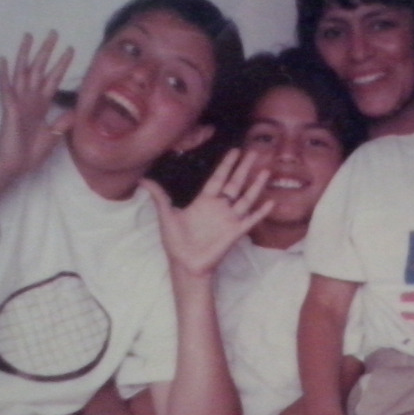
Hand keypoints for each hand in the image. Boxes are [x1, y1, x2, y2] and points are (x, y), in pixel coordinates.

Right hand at [0, 31, 74, 178]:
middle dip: (46, 51)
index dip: (62, 65)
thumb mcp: (54, 136)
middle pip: (39, 69)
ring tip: (29, 35)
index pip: (53, 79)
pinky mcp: (10, 108)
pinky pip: (6, 88)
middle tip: (54, 33)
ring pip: (22, 72)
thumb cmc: (30, 153)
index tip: (71, 49)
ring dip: (25, 54)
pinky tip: (3, 59)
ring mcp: (19, 102)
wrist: (15, 165)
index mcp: (40, 105)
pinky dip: (4, 74)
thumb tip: (76, 112)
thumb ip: (63, 123)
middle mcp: (30, 99)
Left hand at [144, 149, 273, 276]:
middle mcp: (219, 207)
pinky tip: (270, 202)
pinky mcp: (235, 232)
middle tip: (253, 152)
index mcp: (204, 200)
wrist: (185, 264)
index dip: (226, 164)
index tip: (234, 150)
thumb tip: (143, 178)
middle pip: (235, 183)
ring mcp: (229, 219)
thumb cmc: (176, 241)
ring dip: (256, 185)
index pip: (218, 177)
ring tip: (266, 171)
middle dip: (244, 168)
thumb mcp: (166, 215)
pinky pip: (251, 220)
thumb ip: (159, 196)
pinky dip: (261, 212)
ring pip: (246, 198)